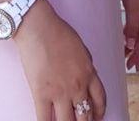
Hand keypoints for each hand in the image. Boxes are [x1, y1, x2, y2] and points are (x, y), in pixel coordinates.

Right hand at [15, 0, 105, 120]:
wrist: (38, 26)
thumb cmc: (57, 31)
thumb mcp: (81, 48)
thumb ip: (86, 66)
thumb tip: (87, 78)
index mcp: (89, 74)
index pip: (100, 101)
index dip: (99, 113)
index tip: (95, 116)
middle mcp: (78, 87)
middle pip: (86, 117)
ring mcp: (60, 93)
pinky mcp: (41, 94)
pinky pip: (45, 120)